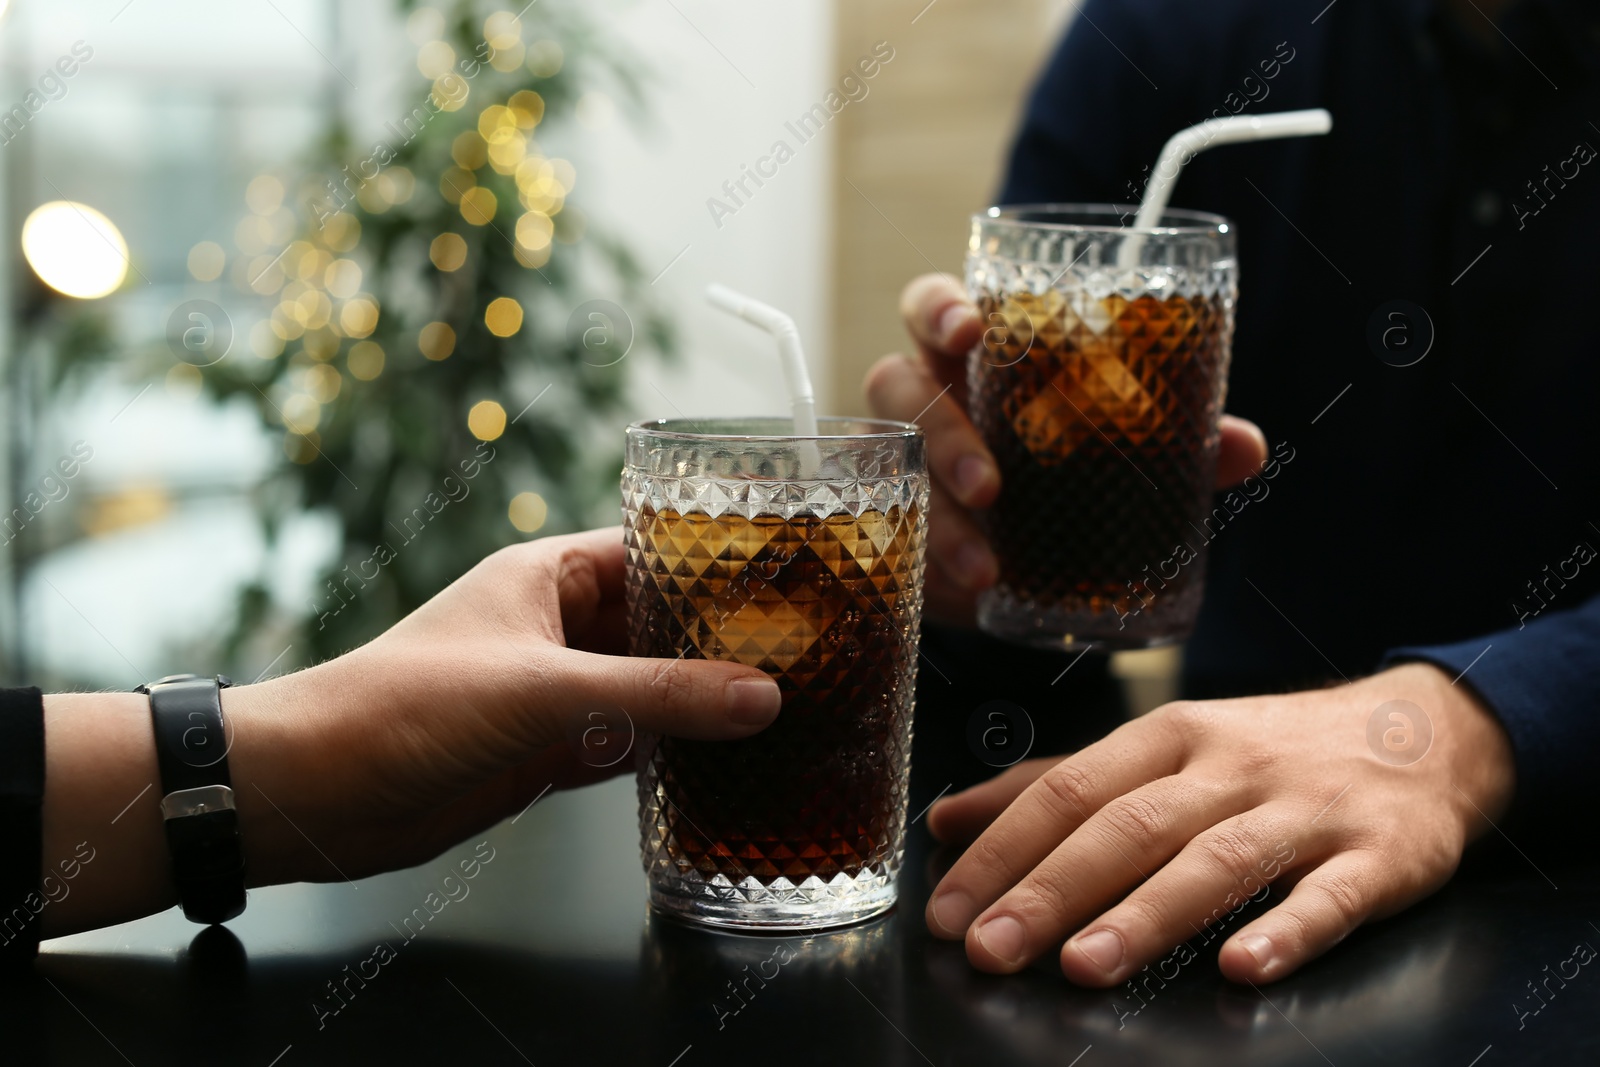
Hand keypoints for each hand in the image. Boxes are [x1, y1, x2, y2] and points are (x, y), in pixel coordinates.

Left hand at [228, 527, 781, 884]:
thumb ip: (656, 696)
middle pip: (661, 625)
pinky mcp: (547, 752)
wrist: (315, 793)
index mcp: (547, 576)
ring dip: (702, 700)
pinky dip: (671, 755)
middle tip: (809, 652)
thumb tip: (762, 697)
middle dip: (724, 639)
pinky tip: (725, 765)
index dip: (719, 562)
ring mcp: (554, 692)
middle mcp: (556, 628)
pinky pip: (628, 744)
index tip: (793, 576)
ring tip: (788, 707)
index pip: (652, 551)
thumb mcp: (543, 691)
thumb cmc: (406, 707)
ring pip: (650, 688)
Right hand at [863, 272, 1268, 624]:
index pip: (935, 306)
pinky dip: (929, 559)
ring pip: (892, 463)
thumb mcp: (1125, 458)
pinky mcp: (891, 521)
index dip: (942, 308)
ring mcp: (900, 459)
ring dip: (938, 512)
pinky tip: (969, 588)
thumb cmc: (1072, 481)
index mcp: (976, 358)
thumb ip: (1179, 445)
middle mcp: (927, 397)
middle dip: (942, 431)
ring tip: (985, 565)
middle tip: (989, 486)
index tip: (972, 328)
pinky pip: (884, 529)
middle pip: (897, 381)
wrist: (1031, 570)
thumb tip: (1244, 444)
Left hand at [922, 663, 1514, 984]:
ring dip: (1147, 915)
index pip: (1069, 788)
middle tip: (990, 949)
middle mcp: (1230, 766)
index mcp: (1169, 735)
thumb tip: (946, 820)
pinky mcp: (1379, 856)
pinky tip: (1244, 967)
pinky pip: (1330, 898)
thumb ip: (1057, 784)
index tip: (948, 910)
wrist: (1423, 733)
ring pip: (1216, 860)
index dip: (1002, 849)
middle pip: (1129, 826)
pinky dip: (1286, 931)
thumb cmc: (1267, 751)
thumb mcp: (1162, 747)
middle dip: (1051, 890)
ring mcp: (1305, 810)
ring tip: (1084, 967)